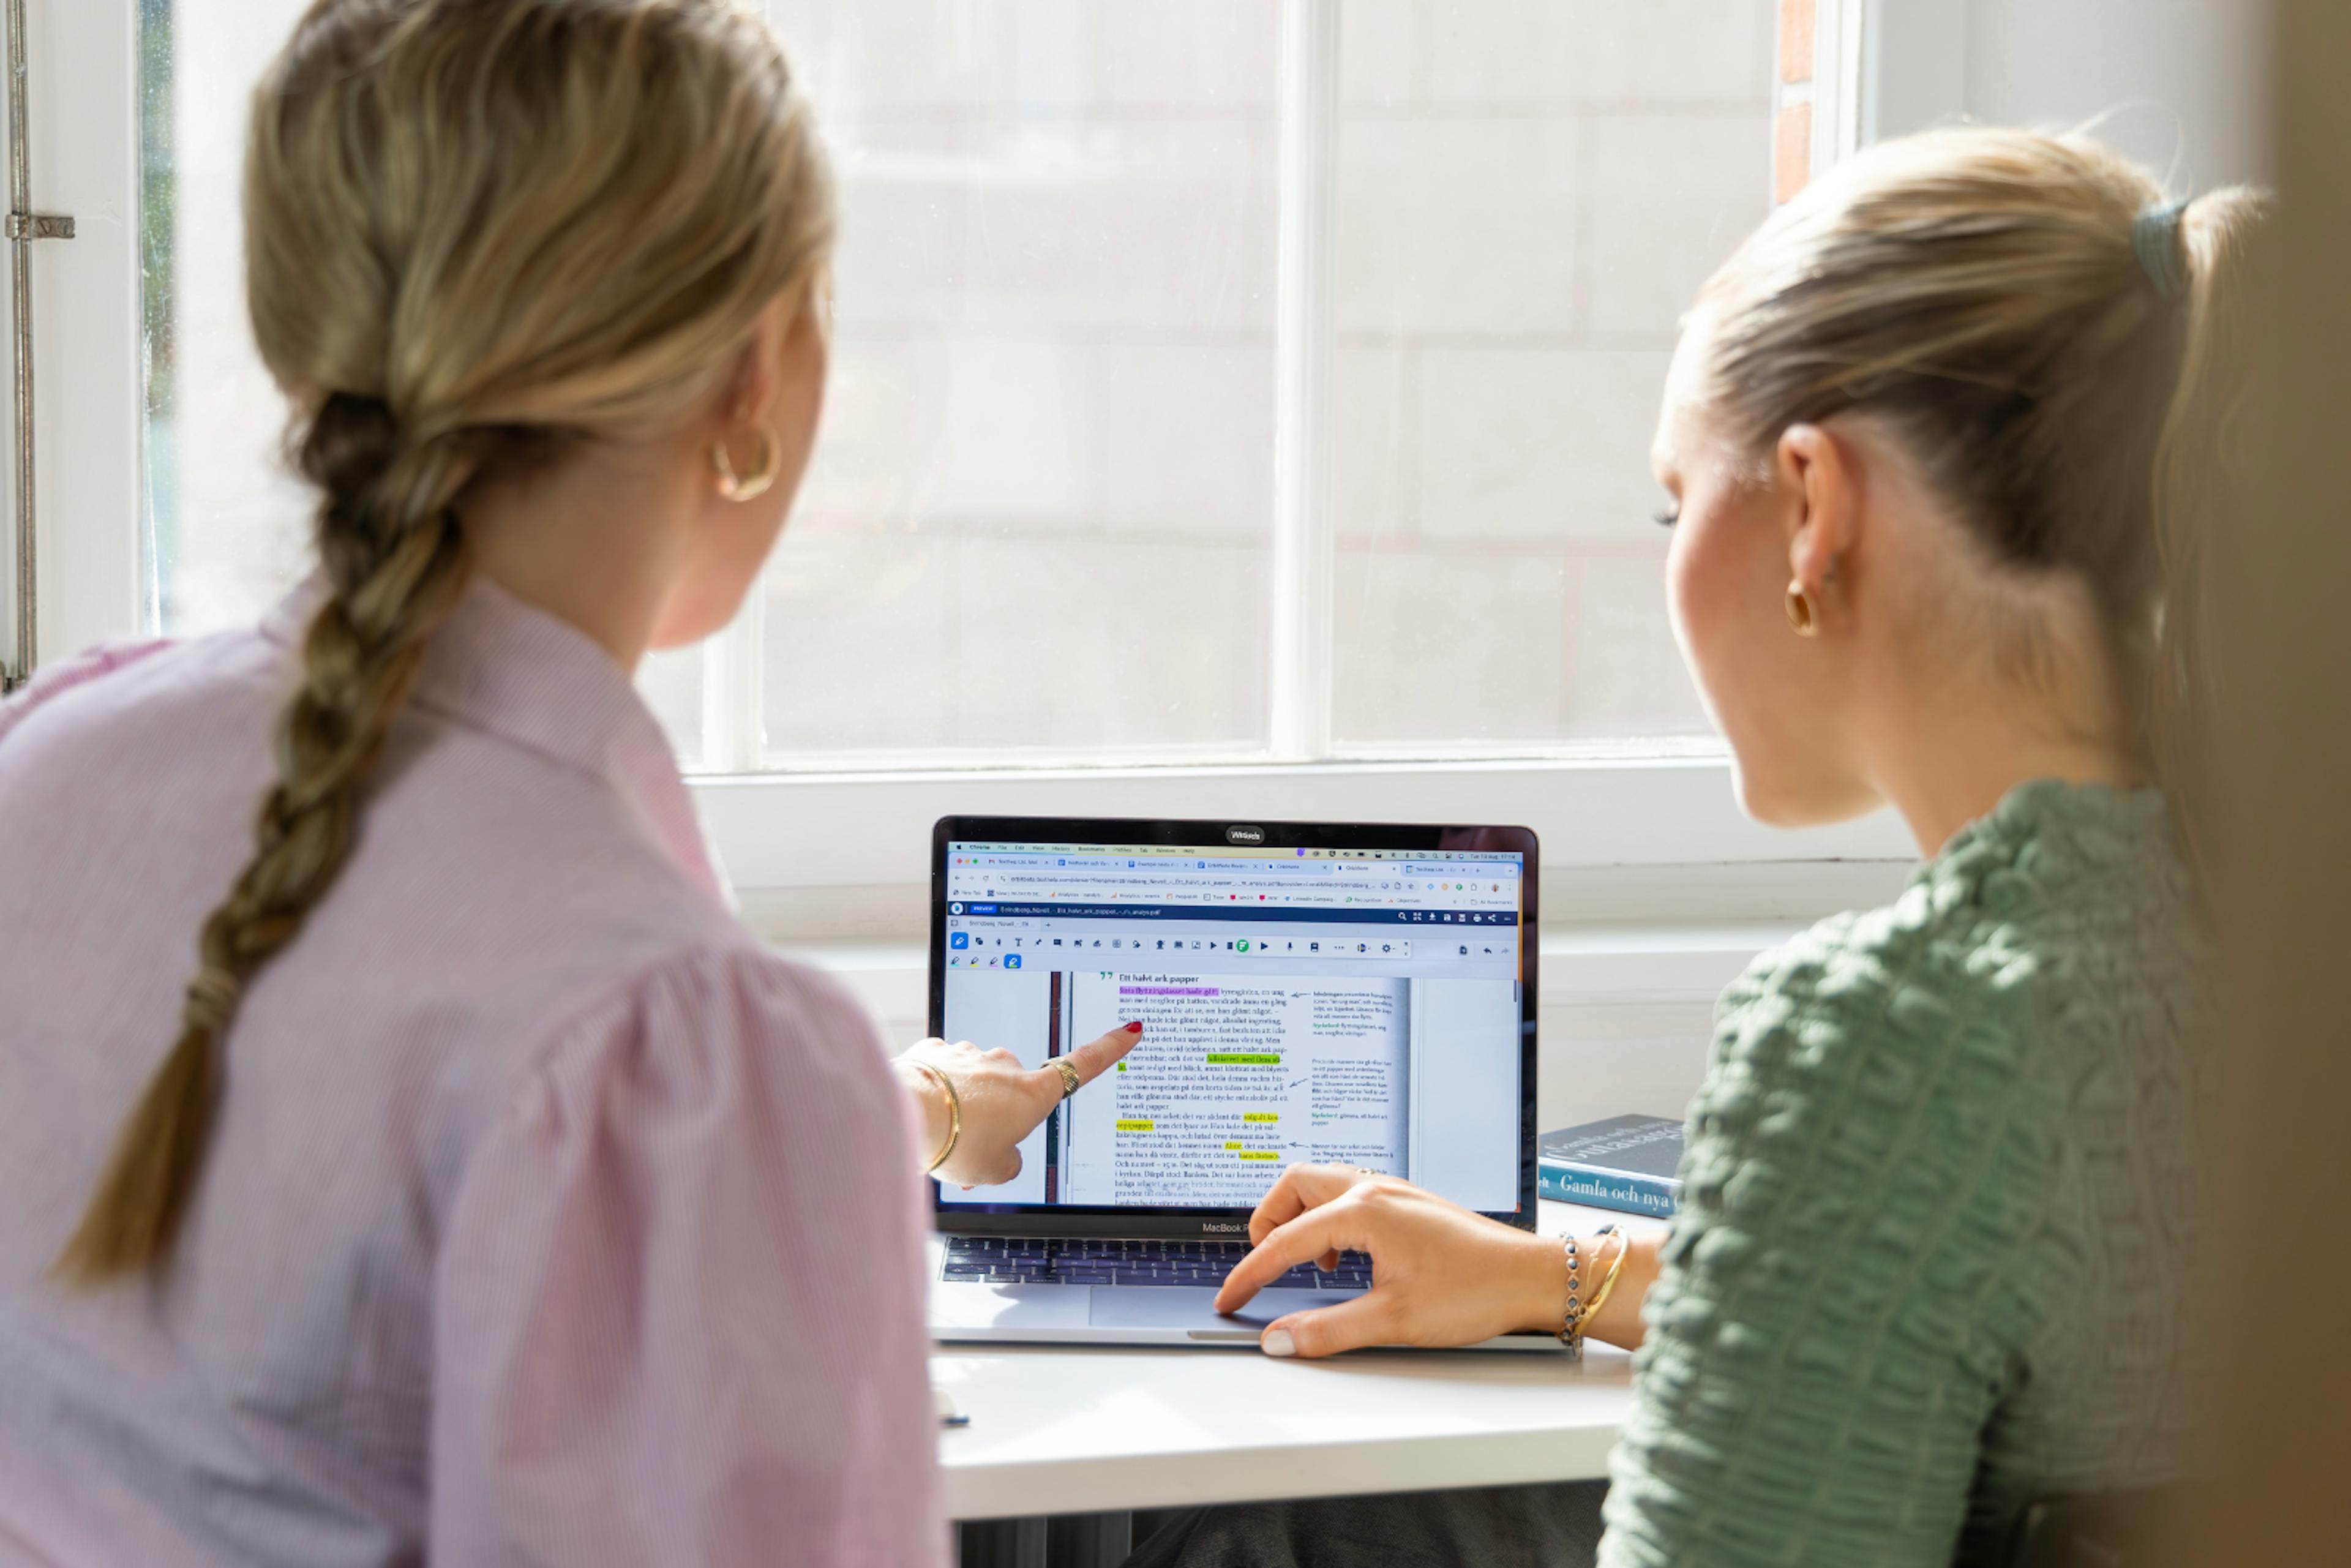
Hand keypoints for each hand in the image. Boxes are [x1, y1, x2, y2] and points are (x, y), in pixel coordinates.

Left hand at [897, 1023, 1141, 1187]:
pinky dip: (937, 1092)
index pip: (1083, 1067)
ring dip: (963, 1105)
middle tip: (973, 1145)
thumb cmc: (955, 1144)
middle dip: (996, 1112)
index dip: (1110, 1049)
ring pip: (973, 1082)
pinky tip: (924, 1112)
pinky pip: (943, 1073)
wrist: (904, 1116)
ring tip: (942, 1134)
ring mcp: (969, 1055)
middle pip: (1012, 1089)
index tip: (1130, 1029)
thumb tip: (1001, 1153)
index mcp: (1032, 1093)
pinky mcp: (936, 1052)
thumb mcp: (994, 1173)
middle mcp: (1005, 1066)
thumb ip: (1009, 1163)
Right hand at [1212, 1162, 1564, 1356]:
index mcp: (1363, 1211)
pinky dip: (1329, 1219)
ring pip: (1322, 1184)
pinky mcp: (1407, 1203)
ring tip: (1307, 1263)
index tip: (1230, 1299)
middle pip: (1293, 1184)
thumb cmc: (1475, 1290)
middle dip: (1267, 1221)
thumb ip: (1327, 1331)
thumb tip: (1279, 1339)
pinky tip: (1345, 1258)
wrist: (1531, 1277)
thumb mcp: (1393, 1320)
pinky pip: (1349, 1195)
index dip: (1250, 1274)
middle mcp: (1374, 1189)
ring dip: (1300, 1216)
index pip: (1285, 1240)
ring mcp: (1392, 1192)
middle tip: (1263, 1263)